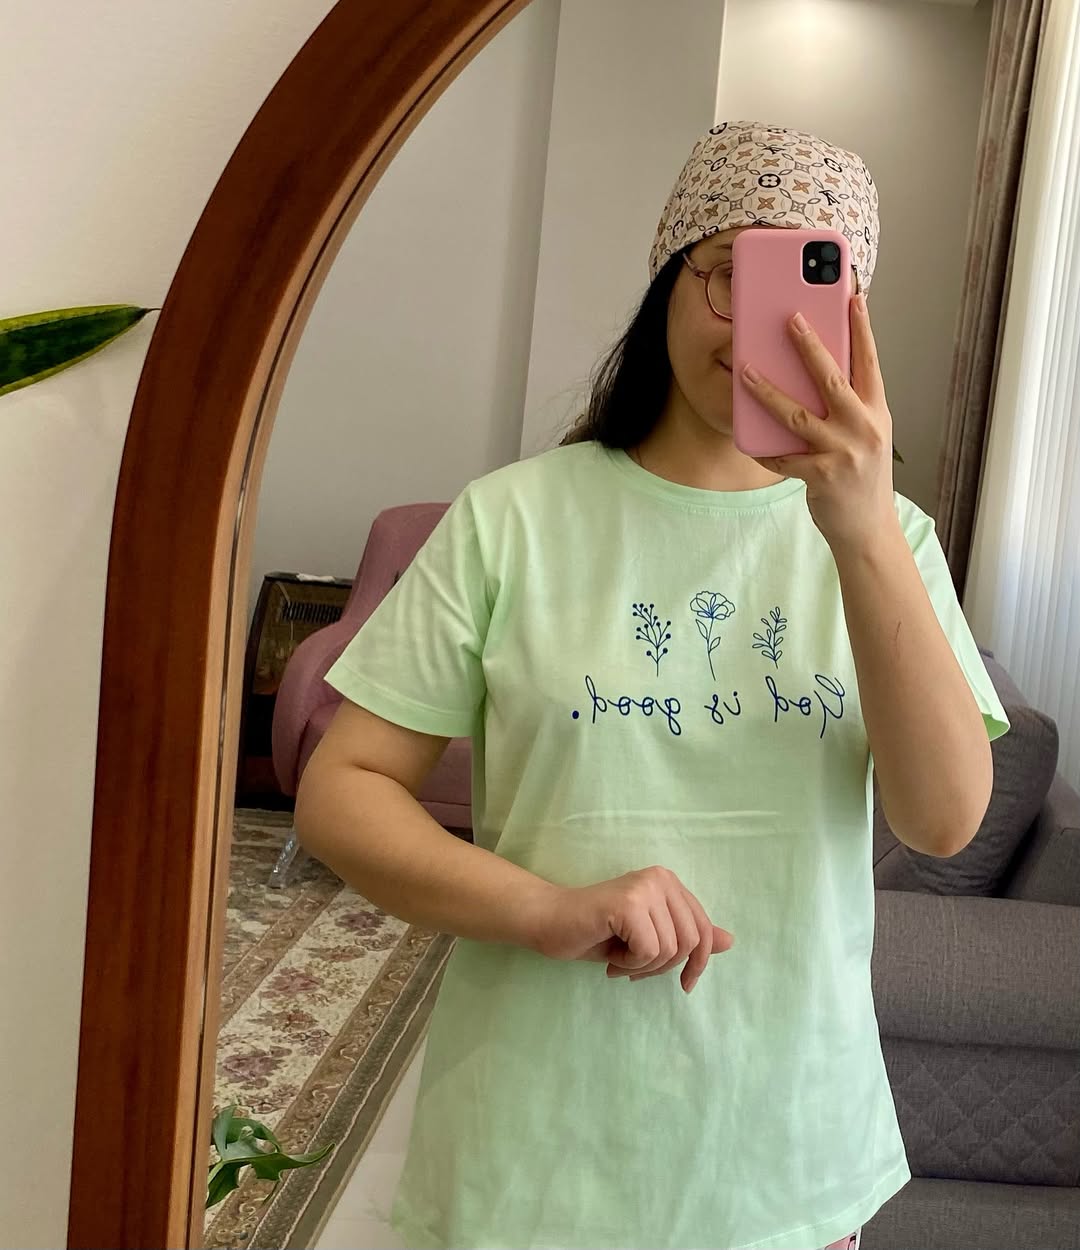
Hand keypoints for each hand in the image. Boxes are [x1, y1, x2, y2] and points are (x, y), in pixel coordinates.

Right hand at [533, 865, 733, 993]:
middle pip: (690, 942)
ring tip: (618, 959)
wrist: (549, 923)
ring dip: (642, 967)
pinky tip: (610, 956)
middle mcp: (660, 878)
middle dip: (664, 967)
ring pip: (669, 950)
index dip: (698, 963)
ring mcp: (644, 887)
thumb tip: (730, 941)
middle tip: (633, 968)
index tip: (684, 984)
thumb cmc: (597, 933)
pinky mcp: (627, 903)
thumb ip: (688, 936)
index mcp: (669, 882)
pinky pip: (648, 950)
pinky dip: (630, 963)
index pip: (703, 929)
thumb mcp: (650, 938)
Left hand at [740, 293, 896, 551]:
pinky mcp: (821, 476)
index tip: (853, 297)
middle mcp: (863, 427)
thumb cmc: (862, 477)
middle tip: (790, 318)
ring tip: (746, 371)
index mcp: (876, 412)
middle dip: (810, 345)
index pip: (870, 362)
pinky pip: (783, 456)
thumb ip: (849, 407)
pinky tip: (747, 439)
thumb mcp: (867, 436)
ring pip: (797, 414)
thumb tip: (817, 372)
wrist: (868, 528)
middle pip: (831, 378)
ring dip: (767, 391)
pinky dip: (764, 448)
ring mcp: (843, 452)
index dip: (862, 329)